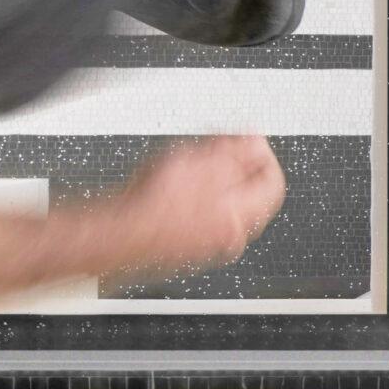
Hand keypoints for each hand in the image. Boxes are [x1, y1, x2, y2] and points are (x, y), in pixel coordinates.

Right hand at [97, 135, 286, 276]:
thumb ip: (238, 149)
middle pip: (248, 194)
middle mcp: (229, 237)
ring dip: (211, 180)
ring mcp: (205, 245)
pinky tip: (174, 183)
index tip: (249, 141)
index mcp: (243, 216)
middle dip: (235, 166)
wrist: (115, 235)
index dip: (262, 155)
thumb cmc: (156, 203)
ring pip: (221, 205)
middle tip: (218, 148)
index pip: (272, 183)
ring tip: (191, 161)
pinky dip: (192, 198)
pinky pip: (198, 218)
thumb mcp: (205, 160)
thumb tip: (256, 140)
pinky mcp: (182, 247)